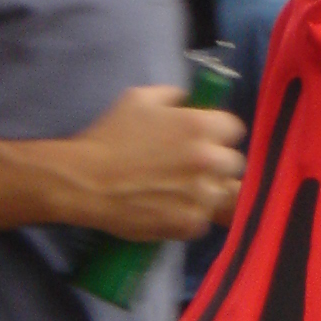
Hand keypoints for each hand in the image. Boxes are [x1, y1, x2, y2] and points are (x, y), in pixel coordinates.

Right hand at [62, 85, 244, 239]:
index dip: (219, 133)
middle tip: (194, 165)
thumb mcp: (140, 98)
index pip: (235, 129)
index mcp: (201, 126)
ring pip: (223, 193)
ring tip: (183, 190)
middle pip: (234, 162)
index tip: (206, 138)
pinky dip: (191, 215)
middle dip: (218, 162)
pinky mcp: (188, 224)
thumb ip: (173, 96)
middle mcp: (208, 160)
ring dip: (208, 190)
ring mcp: (201, 195)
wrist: (85, 181)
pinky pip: (204, 220)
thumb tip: (188, 101)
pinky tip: (172, 208)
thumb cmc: (110, 136)